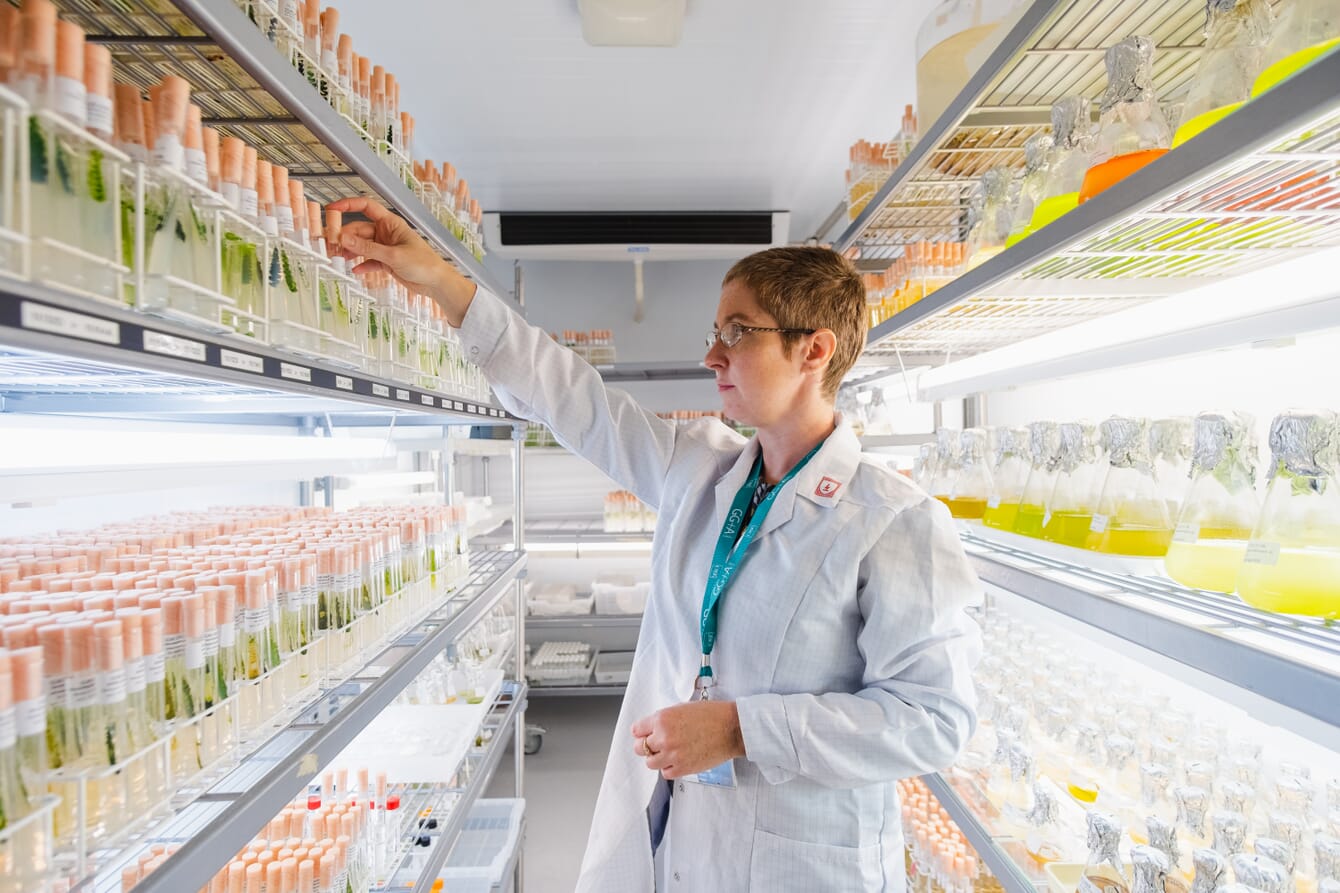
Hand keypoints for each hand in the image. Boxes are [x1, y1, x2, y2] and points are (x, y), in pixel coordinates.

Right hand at [325, 197, 476, 325]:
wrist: (436, 282)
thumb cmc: (424, 264)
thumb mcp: (393, 255)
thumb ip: (368, 248)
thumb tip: (345, 240)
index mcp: (391, 223)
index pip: (366, 207)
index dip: (348, 204)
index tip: (332, 208)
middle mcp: (387, 233)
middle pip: (359, 230)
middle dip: (345, 236)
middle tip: (331, 245)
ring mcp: (386, 247)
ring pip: (362, 246)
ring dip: (350, 251)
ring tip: (338, 258)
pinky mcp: (386, 261)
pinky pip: (369, 260)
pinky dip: (361, 264)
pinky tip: (355, 269)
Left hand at [631, 701, 745, 778]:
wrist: (732, 728)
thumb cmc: (712, 715)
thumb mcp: (682, 708)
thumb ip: (664, 720)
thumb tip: (653, 728)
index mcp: (662, 719)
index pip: (636, 730)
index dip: (642, 732)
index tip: (645, 734)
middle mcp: (664, 737)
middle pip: (639, 748)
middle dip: (646, 746)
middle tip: (656, 744)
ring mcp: (672, 754)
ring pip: (650, 763)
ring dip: (657, 758)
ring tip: (669, 753)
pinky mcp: (682, 768)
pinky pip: (665, 773)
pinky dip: (670, 768)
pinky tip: (678, 760)